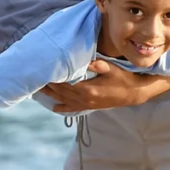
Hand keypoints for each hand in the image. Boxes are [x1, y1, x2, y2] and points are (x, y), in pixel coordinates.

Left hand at [40, 60, 169, 113]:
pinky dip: (63, 108)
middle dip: (47, 85)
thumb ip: (98, 65)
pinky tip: (54, 107)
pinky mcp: (90, 107)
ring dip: (51, 95)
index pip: (65, 83)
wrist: (134, 93)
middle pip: (61, 92)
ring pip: (64, 100)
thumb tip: (86, 60)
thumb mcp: (112, 69)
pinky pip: (73, 109)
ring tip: (38, 90)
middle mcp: (85, 99)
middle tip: (34, 78)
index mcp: (88, 89)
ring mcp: (87, 104)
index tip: (42, 71)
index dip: (53, 78)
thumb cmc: (123, 78)